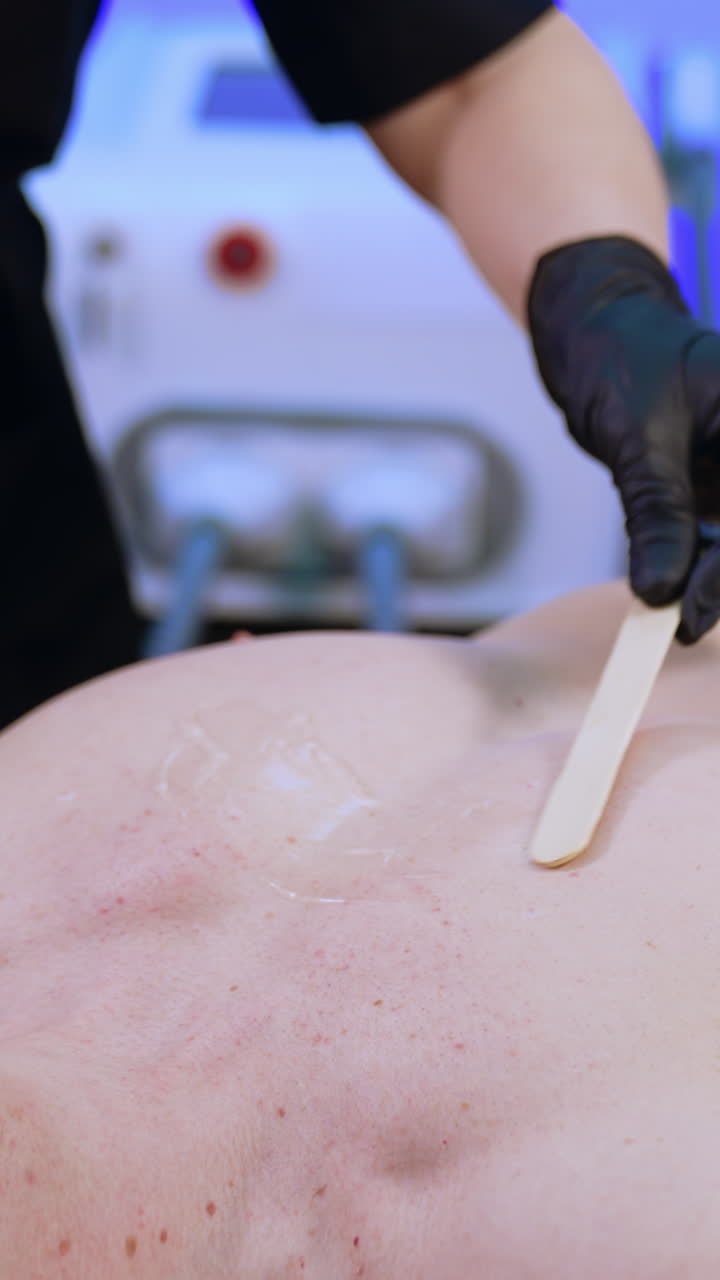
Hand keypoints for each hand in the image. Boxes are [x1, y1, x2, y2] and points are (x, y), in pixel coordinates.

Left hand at [527, 235, 719, 643]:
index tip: (687, 613)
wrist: (599, 332)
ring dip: (717, 581)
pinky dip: (705, 570)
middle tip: (680, 627)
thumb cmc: (621, 358)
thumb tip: (659, 590)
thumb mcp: (637, 436)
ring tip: (675, 621)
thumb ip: (656, 511)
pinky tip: (677, 596)